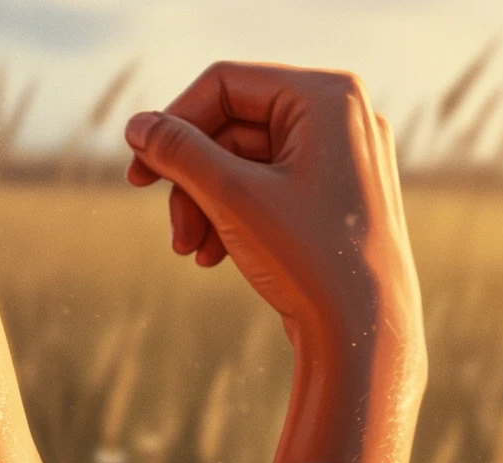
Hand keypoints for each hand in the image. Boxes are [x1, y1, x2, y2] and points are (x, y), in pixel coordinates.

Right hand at [124, 61, 424, 375]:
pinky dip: (237, 218)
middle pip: (234, 129)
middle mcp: (343, 118)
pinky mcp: (336, 201)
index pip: (226, 86)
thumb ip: (179, 153)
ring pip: (248, 165)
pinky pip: (271, 191)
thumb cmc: (309, 259)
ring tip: (190, 252)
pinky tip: (214, 258)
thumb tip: (138, 125)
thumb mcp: (232, 197)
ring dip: (208, 205)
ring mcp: (343, 161)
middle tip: (172, 233)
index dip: (174, 125)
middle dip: (193, 183)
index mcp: (328, 96)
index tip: (138, 172)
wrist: (364, 336)